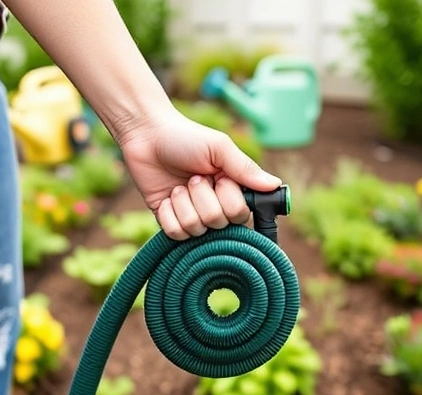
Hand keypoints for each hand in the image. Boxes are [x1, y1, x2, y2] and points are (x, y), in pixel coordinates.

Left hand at [116, 108, 281, 239]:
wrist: (146, 135)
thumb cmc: (186, 137)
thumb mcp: (219, 148)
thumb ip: (246, 169)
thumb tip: (276, 185)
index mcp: (233, 190)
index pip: (240, 214)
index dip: (228, 198)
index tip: (219, 179)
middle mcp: (216, 206)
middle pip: (217, 223)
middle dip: (203, 198)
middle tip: (194, 177)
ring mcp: (192, 215)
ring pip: (195, 229)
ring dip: (183, 203)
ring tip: (179, 185)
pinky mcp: (170, 220)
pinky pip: (174, 233)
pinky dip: (168, 213)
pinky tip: (167, 197)